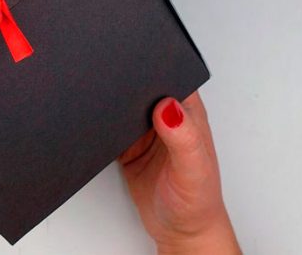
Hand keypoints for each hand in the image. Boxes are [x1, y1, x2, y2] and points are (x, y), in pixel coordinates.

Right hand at [118, 92, 240, 253]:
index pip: (170, 77)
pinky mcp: (128, 147)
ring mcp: (146, 132)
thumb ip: (183, 137)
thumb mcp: (193, 169)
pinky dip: (104, 132)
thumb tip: (168, 108)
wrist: (181, 232)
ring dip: (114, 111)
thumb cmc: (197, 203)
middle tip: (121, 107)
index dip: (153, 69)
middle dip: (127, 90)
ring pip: (123, 106)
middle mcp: (167, 119)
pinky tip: (108, 141)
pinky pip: (110, 129)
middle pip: (141, 88)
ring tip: (118, 129)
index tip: (137, 76)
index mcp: (188, 114)